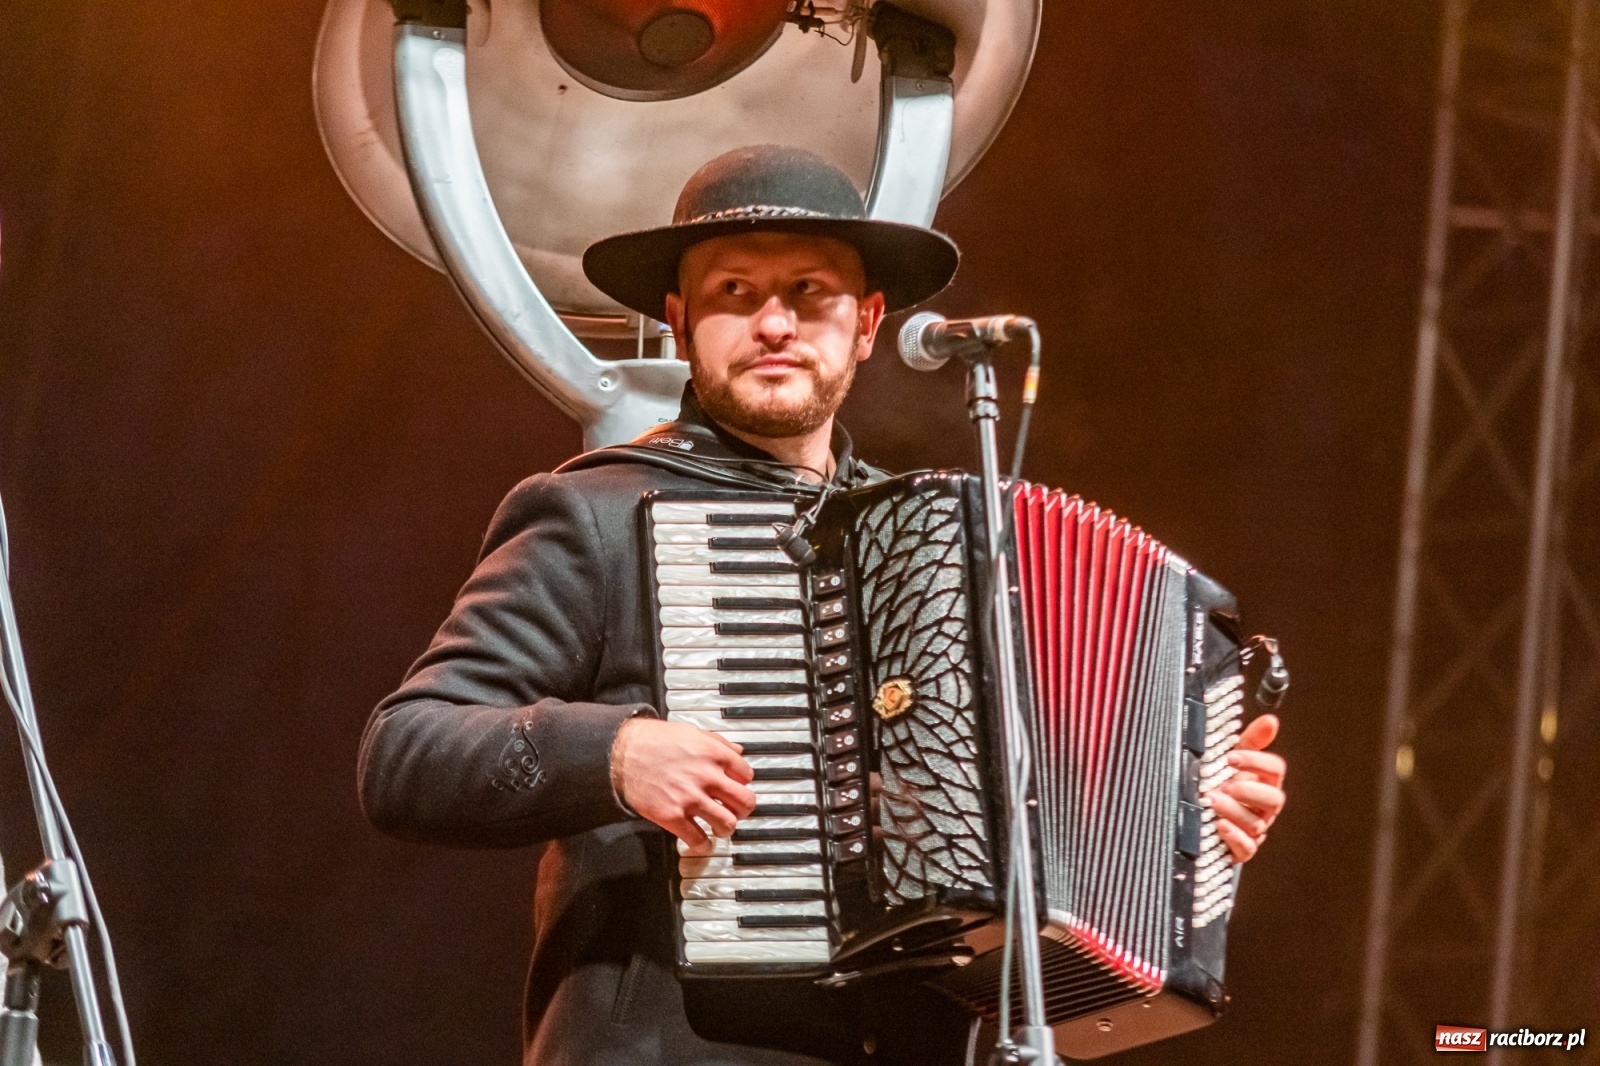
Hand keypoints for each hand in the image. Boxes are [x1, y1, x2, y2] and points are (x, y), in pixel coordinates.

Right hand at [610, 718, 756, 854]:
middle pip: (745, 802)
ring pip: (727, 823)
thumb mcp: (691, 732)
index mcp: (714, 754)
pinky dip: (702, 844)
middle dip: (743, 809)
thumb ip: (718, 743)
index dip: (743, 783)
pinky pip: (698, 839)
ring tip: (719, 827)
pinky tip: (700, 841)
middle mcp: (707, 776)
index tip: (737, 787)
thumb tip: (738, 752)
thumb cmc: (654, 741)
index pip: (747, 775)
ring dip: (726, 828)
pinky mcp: (672, 816)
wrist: (621, 753)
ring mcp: (690, 798)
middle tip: (736, 811)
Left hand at [1205, 714, 1285, 863]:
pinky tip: (1220, 825)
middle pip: (1273, 799)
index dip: (1256, 761)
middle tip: (1226, 785)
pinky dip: (1234, 838)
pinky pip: (1247, 848)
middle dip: (1249, 791)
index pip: (1275, 769)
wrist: (1209, 821)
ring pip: (1256, 823)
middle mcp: (1265, 807)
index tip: (1230, 757)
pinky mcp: (1243, 849)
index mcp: (1266, 782)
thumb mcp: (1234, 760)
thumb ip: (1252, 741)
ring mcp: (1257, 829)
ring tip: (1212, 801)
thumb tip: (1271, 720)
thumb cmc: (1225, 785)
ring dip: (1234, 811)